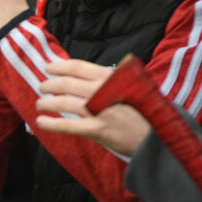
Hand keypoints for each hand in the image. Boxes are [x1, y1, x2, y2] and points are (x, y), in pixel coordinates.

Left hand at [33, 58, 150, 156]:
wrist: (161, 135)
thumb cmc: (147, 112)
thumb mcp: (133, 87)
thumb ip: (112, 82)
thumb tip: (89, 78)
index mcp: (111, 78)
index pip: (78, 67)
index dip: (60, 66)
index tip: (49, 67)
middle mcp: (103, 91)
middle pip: (67, 83)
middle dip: (50, 84)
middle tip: (42, 86)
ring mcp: (99, 110)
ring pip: (64, 103)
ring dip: (47, 102)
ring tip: (40, 103)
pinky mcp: (98, 130)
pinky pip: (68, 126)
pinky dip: (51, 123)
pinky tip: (41, 122)